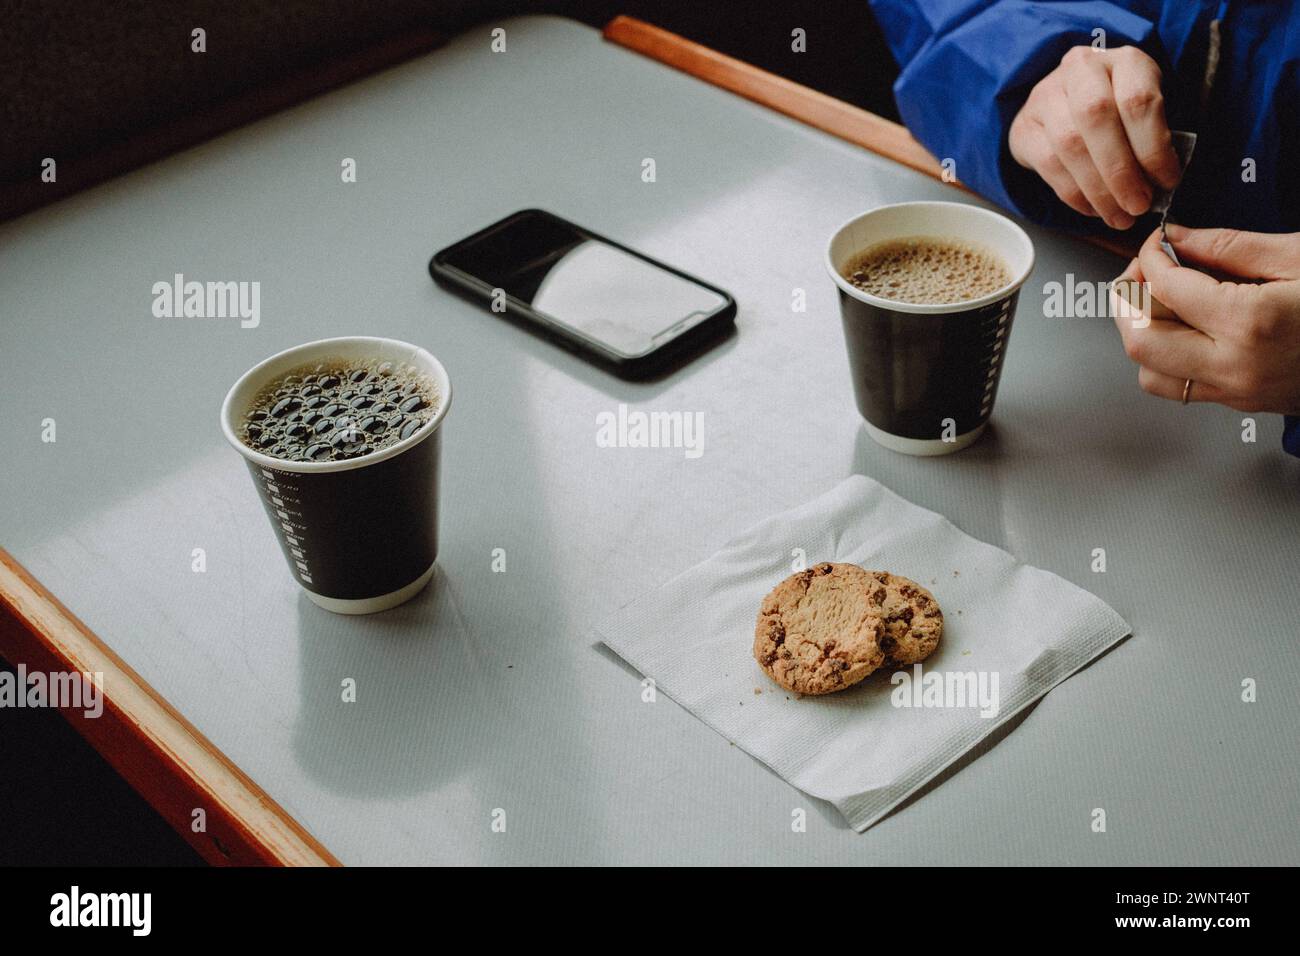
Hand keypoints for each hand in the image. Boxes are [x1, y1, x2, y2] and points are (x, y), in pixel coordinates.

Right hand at [1009, 45, 1181, 229]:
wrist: (1066, 100)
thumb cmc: (1117, 110)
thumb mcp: (1146, 109)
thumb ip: (1155, 136)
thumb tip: (1161, 185)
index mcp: (1123, 59)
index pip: (1137, 99)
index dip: (1154, 147)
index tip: (1167, 182)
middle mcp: (1080, 69)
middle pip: (1096, 118)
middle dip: (1121, 171)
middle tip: (1138, 205)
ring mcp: (1045, 96)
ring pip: (1069, 145)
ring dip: (1097, 189)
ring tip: (1119, 216)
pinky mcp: (1024, 127)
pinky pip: (1048, 166)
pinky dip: (1075, 194)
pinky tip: (1094, 209)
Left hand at [1111, 225, 1299, 414]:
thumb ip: (1231, 247)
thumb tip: (1181, 237)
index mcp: (1251, 324)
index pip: (1167, 288)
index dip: (1151, 257)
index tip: (1158, 242)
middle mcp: (1236, 365)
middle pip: (1141, 340)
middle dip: (1130, 299)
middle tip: (1146, 270)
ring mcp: (1237, 392)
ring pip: (1150, 372)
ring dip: (1144, 333)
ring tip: (1164, 300)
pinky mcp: (1242, 404)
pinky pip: (1178, 387)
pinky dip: (1166, 356)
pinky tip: (1188, 327)